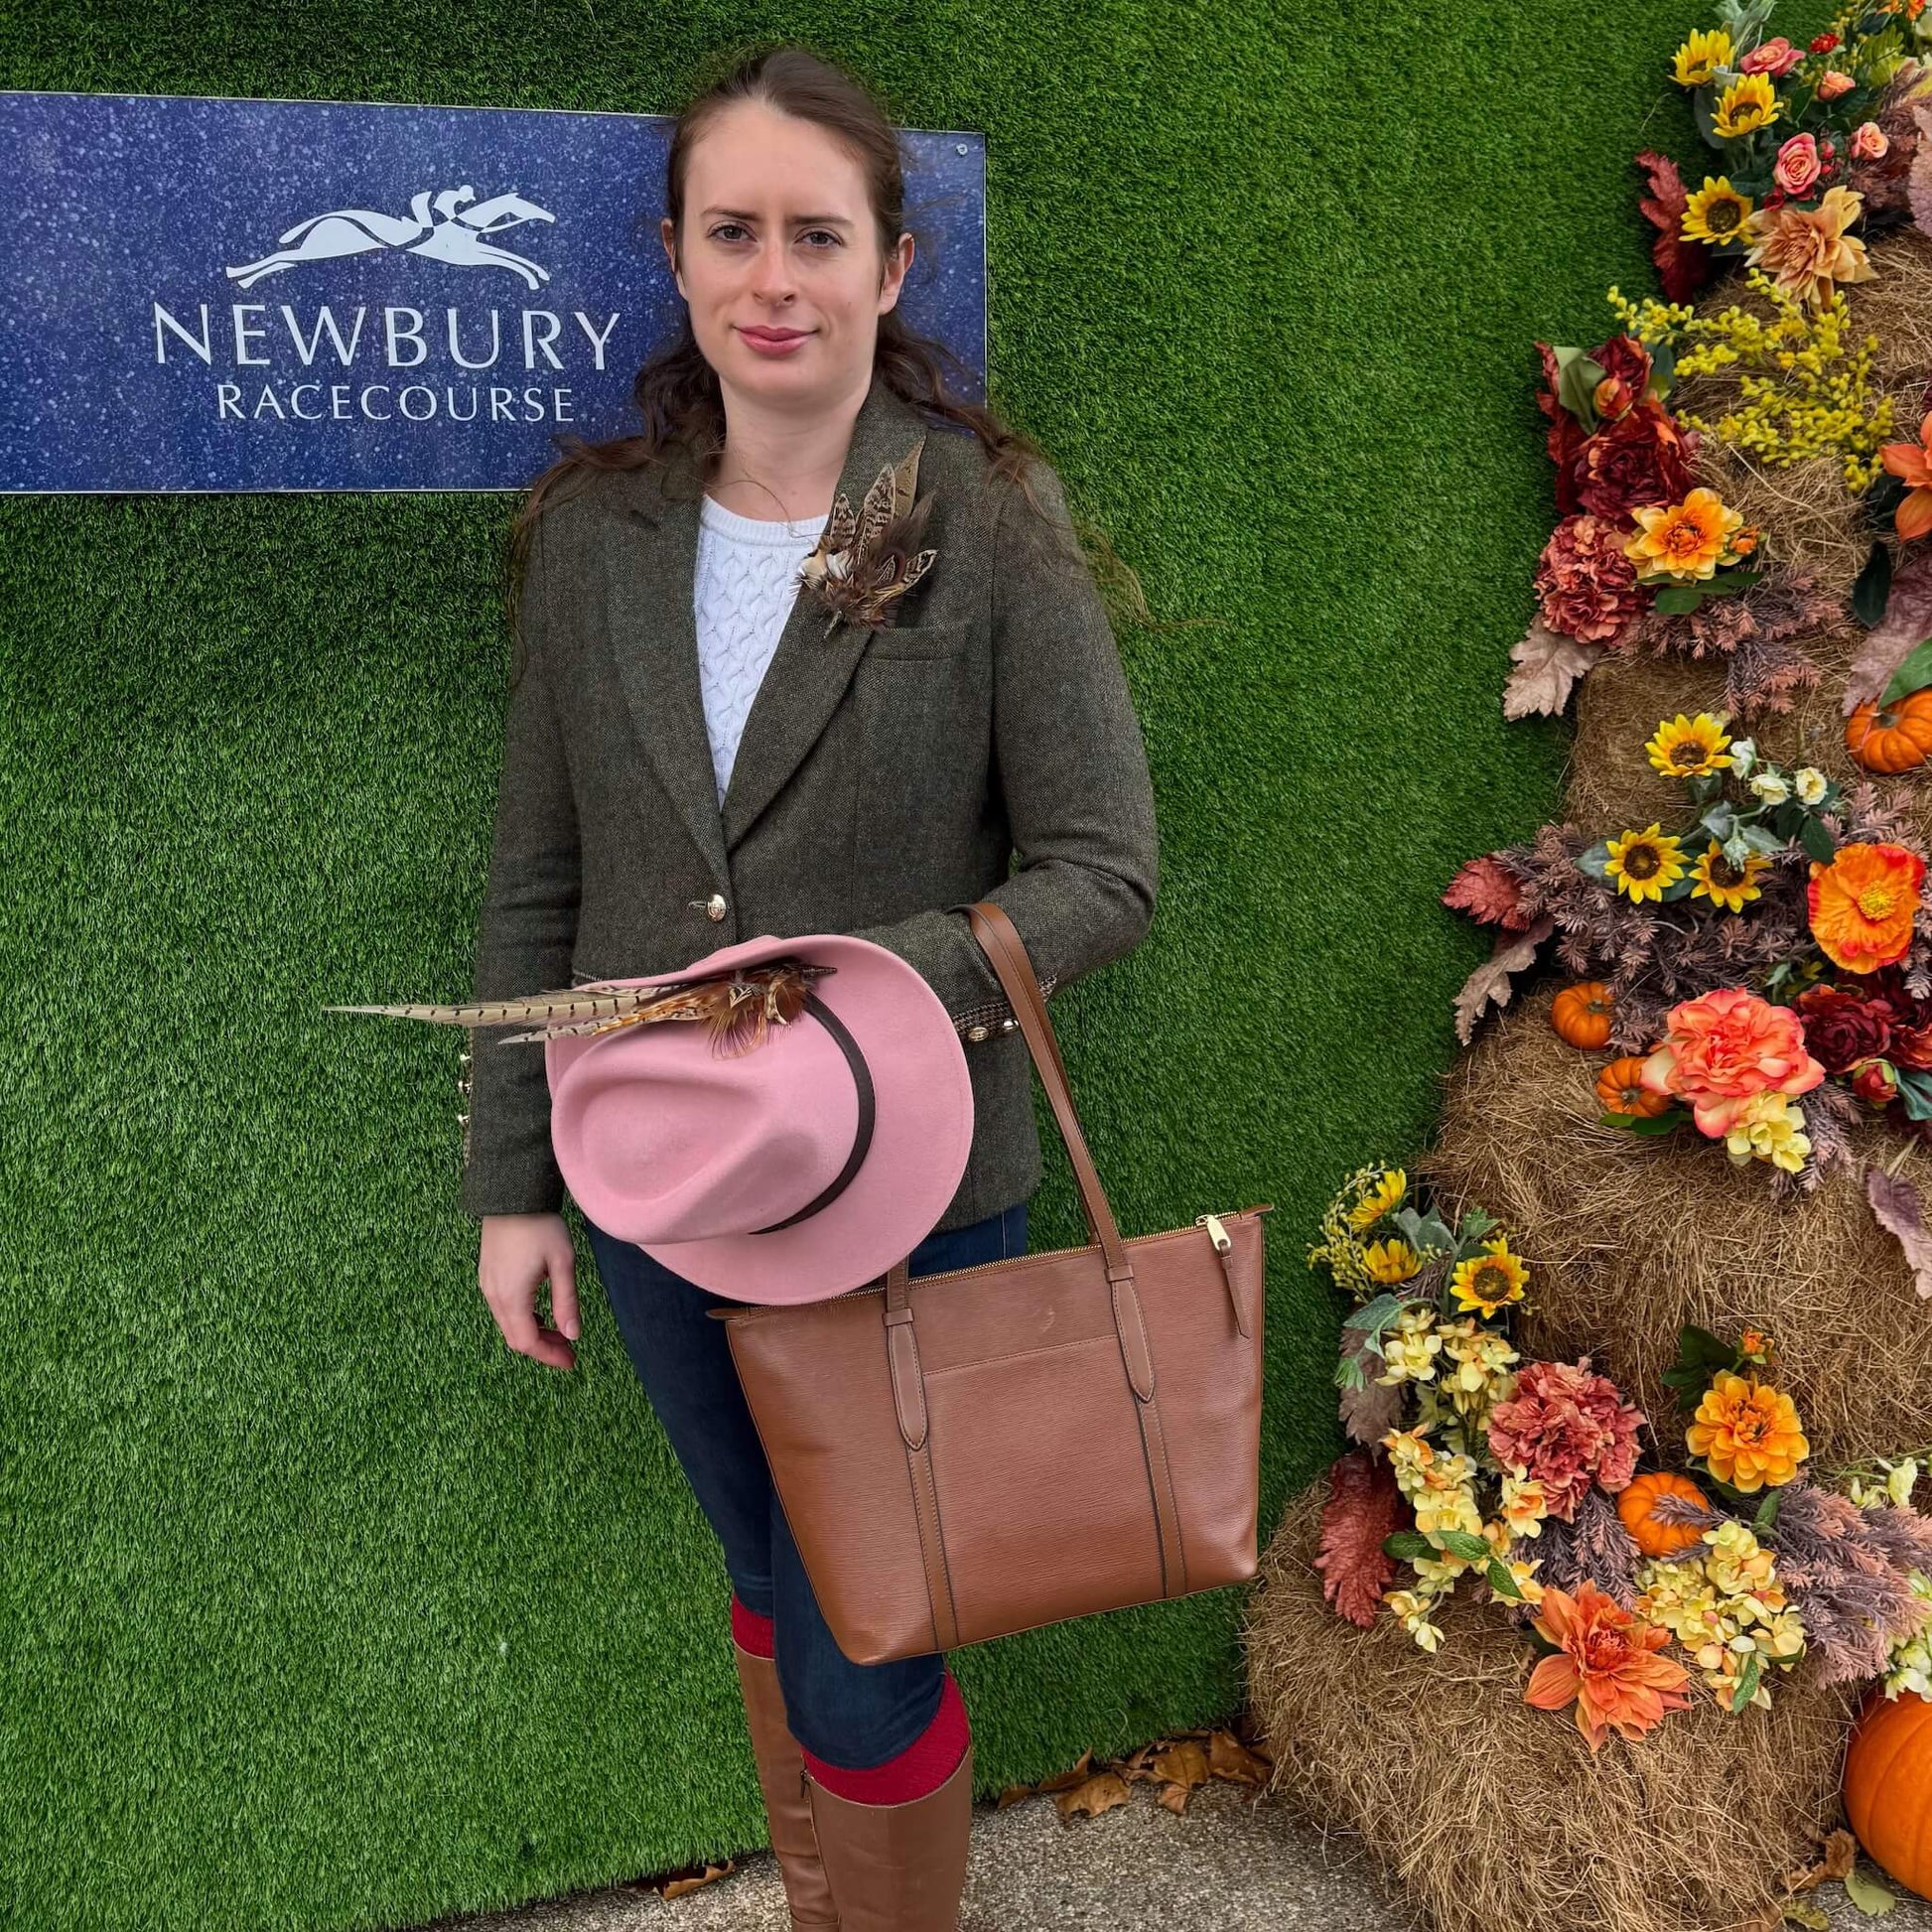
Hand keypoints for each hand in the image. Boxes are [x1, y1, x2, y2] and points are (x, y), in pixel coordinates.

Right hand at [478, 1213, 579, 1369]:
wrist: (512, 1196)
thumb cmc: (541, 1227)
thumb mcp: (563, 1263)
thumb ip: (566, 1302)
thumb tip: (573, 1336)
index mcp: (511, 1297)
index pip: (527, 1342)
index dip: (549, 1356)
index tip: (572, 1362)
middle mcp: (494, 1296)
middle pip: (515, 1338)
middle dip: (543, 1348)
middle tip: (569, 1351)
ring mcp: (487, 1286)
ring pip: (508, 1325)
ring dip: (533, 1333)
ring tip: (560, 1332)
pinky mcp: (487, 1276)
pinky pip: (502, 1309)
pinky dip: (522, 1319)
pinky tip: (541, 1313)